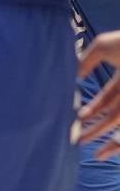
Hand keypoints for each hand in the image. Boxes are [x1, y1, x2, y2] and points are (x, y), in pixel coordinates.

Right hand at [77, 31, 119, 150]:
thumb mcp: (103, 47)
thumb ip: (85, 61)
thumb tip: (74, 77)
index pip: (106, 99)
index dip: (92, 110)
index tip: (78, 119)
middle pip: (112, 114)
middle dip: (96, 127)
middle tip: (80, 139)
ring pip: (119, 119)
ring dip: (104, 133)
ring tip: (88, 143)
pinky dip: (114, 133)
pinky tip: (107, 138)